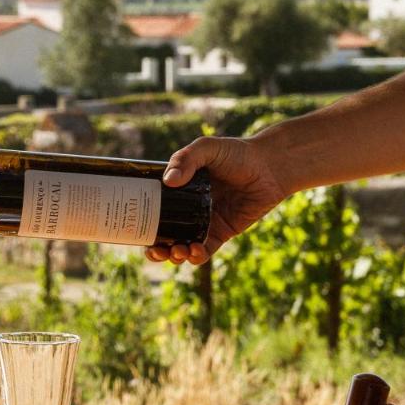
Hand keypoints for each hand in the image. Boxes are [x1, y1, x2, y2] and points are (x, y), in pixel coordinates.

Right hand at [146, 136, 289, 264]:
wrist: (270, 166)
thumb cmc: (237, 152)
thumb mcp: (207, 148)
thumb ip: (186, 159)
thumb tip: (169, 181)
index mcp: (176, 190)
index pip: (151, 209)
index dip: (140, 223)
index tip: (133, 230)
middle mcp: (186, 208)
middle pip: (163, 234)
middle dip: (156, 249)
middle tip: (156, 251)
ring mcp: (204, 221)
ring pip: (182, 246)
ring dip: (175, 255)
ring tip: (178, 251)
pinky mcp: (222, 231)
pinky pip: (206, 249)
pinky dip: (197, 256)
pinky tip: (195, 251)